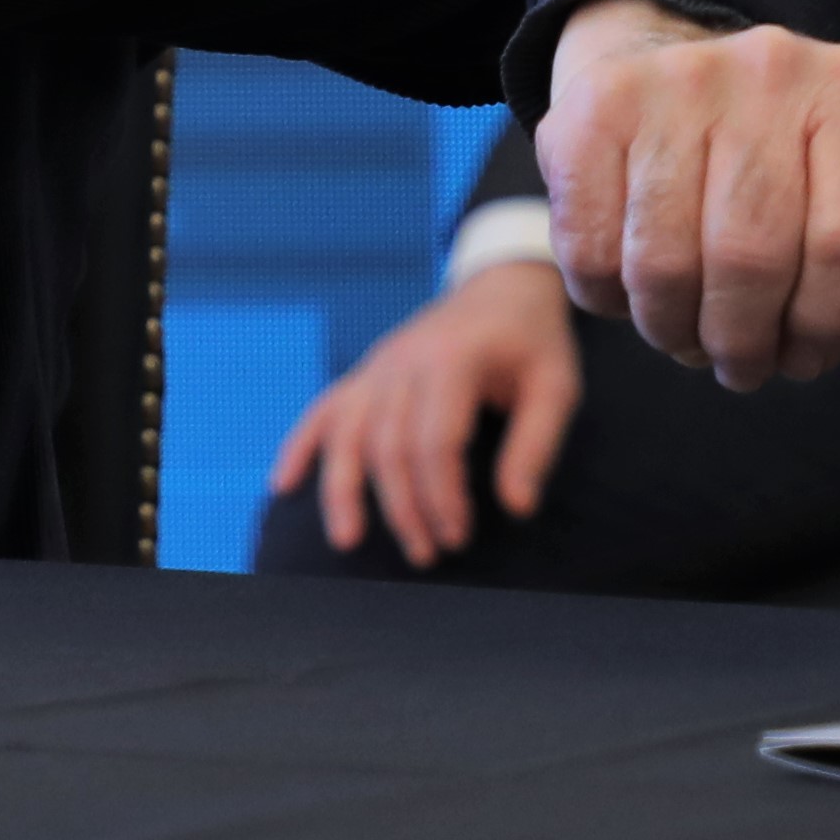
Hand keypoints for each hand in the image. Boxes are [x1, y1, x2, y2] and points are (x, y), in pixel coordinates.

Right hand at [266, 261, 581, 567]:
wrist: (503, 285)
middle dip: (404, 507)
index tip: (457, 536)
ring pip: (348, 432)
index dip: (443, 495)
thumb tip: (517, 509)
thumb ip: (536, 445)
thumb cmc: (532, 341)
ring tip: (348, 540)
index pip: (436, 440)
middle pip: (389, 445)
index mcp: (454, 359)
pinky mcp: (366, 372)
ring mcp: (379, 364)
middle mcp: (405, 360)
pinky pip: (325, 409)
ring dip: (344, 490)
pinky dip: (300, 446)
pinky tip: (283, 484)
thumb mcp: (556, 385)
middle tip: (426, 554)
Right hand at [535, 0, 839, 388]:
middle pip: (752, 258)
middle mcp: (768, 66)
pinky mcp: (593, 108)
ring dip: (676, 331)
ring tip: (690, 335)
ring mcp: (672, 79)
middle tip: (742, 363)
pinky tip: (634, 291)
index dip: (827, 326)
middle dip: (744, 342)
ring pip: (665, 265)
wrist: (674, 69)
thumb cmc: (782, 165)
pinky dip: (609, 301)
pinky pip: (591, 252)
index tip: (806, 355)